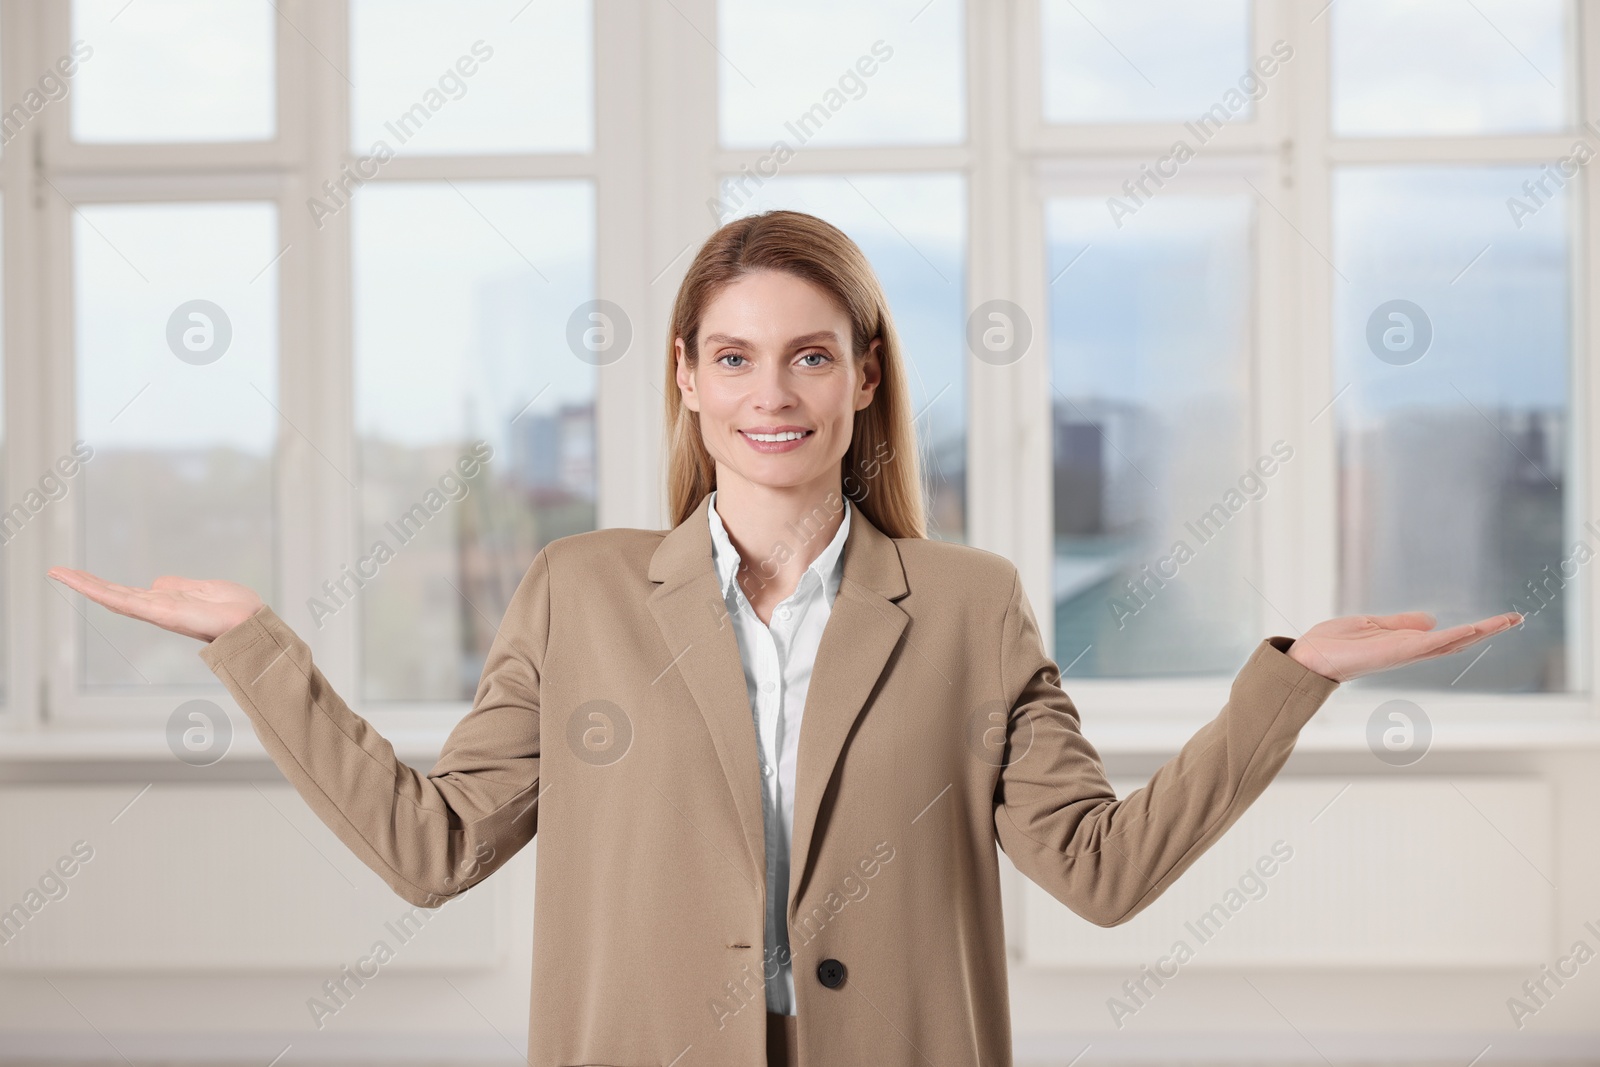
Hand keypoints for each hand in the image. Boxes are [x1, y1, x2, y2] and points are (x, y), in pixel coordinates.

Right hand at [45, 567, 263, 643]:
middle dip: (85, 584)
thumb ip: (179, 586)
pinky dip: (101, 591)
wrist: (251, 622)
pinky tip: (82, 583)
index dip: (103, 585)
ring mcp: (155, 611)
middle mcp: (157, 608)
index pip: (127, 593)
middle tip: (57, 571)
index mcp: (166, 602)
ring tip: (59, 572)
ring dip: (84, 584)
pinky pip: (125, 600)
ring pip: (112, 596)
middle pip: (114, 594)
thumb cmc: (236, 609)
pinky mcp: (159, 612)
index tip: (80, 575)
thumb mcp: (203, 589)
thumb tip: (156, 583)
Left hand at [1285, 610, 1522, 682]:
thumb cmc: (1335, 643)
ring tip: (1506, 621)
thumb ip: (1401, 623)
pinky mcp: (1395, 652)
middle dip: (1488, 631)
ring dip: (1479, 632)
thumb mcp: (1373, 624)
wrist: (1311, 657)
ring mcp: (1405, 653)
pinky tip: (1470, 629)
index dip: (1474, 629)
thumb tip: (1429, 620)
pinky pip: (1428, 644)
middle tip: (1516, 619)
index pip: (1447, 637)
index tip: (1498, 620)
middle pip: (1457, 642)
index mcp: (1406, 644)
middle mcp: (1411, 652)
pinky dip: (1450, 636)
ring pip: (1450, 643)